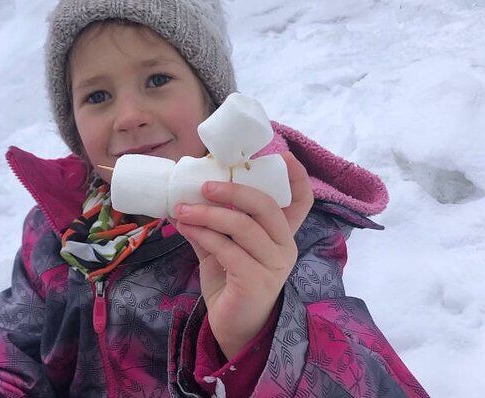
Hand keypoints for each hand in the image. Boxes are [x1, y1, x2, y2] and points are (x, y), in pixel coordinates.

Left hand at [171, 152, 312, 358]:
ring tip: (182, 210)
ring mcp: (274, 265)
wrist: (233, 328)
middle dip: (234, 190)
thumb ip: (211, 225)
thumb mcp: (221, 248)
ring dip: (207, 214)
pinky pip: (227, 249)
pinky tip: (185, 228)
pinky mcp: (256, 281)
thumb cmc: (231, 283)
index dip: (296, 176)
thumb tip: (184, 198)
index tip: (281, 155)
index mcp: (281, 234)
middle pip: (266, 205)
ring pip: (242, 226)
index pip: (301, 201)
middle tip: (203, 186)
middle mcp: (285, 247)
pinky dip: (203, 234)